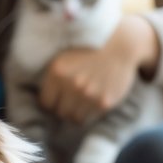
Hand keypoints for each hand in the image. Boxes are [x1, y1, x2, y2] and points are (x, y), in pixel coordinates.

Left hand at [38, 15, 157, 123]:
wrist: (120, 44)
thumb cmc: (88, 50)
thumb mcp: (63, 57)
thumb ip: (53, 77)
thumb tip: (43, 99)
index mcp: (57, 73)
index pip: (46, 102)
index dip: (50, 102)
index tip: (55, 100)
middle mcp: (72, 85)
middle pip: (60, 112)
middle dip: (63, 109)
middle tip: (68, 103)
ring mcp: (89, 95)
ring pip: (74, 118)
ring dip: (76, 113)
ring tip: (80, 104)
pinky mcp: (105, 102)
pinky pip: (90, 117)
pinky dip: (90, 113)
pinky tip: (92, 102)